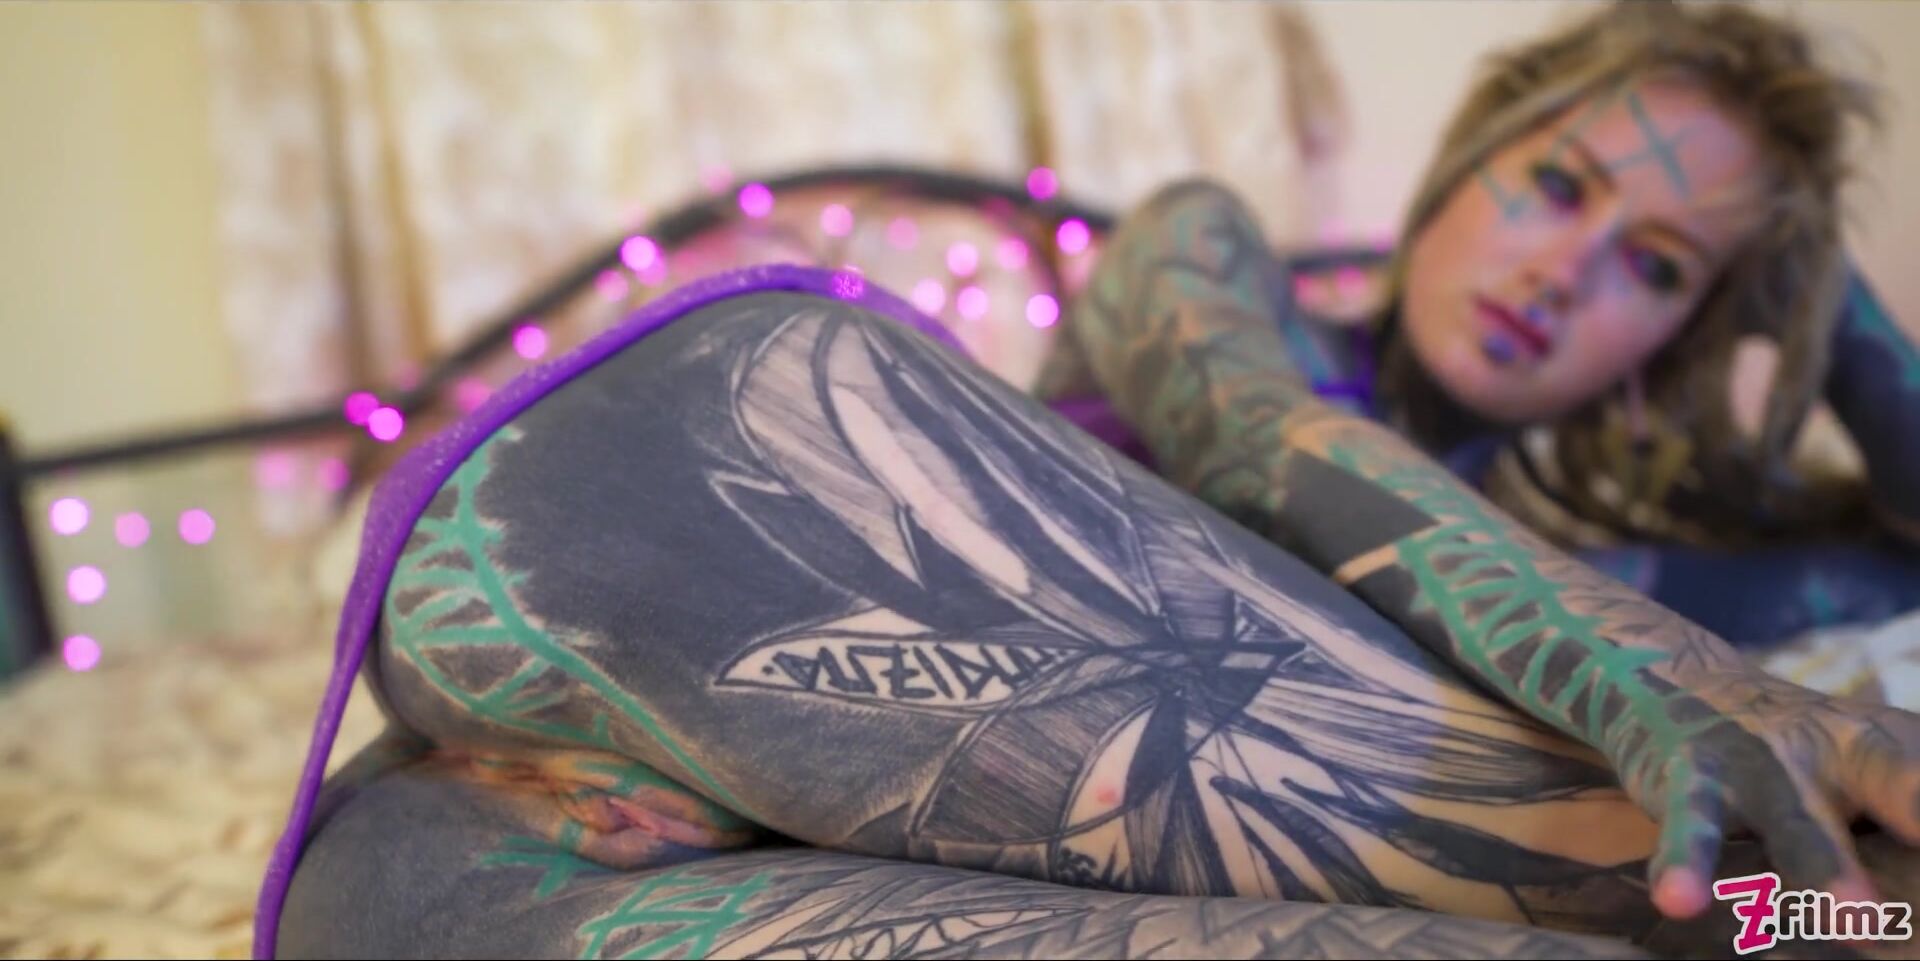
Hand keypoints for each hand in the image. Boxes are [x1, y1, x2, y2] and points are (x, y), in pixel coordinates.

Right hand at [1613, 665, 1919, 919]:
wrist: (1673, 677)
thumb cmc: (1804, 752)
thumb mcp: (1878, 767)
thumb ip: (1910, 804)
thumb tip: (1916, 907)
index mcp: (1898, 748)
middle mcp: (1840, 748)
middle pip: (1905, 788)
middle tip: (1916, 900)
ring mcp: (1763, 763)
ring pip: (1799, 825)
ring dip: (1830, 875)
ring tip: (1858, 927)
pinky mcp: (1692, 777)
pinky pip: (1691, 828)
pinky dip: (1685, 864)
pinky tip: (1678, 901)